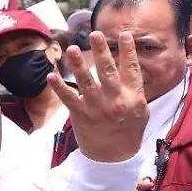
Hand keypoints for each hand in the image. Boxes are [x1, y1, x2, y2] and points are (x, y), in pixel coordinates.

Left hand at [48, 31, 148, 162]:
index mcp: (133, 96)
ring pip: (86, 82)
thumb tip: (128, 63)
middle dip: (101, 51)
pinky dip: (59, 87)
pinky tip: (51, 75)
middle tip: (95, 34)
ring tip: (72, 49)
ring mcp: (97, 107)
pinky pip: (68, 98)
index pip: (131, 69)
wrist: (114, 156)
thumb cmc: (128, 129)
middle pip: (108, 71)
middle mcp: (115, 100)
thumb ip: (133, 87)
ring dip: (78, 65)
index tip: (123, 34)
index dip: (128, 51)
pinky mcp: (81, 115)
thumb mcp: (140, 109)